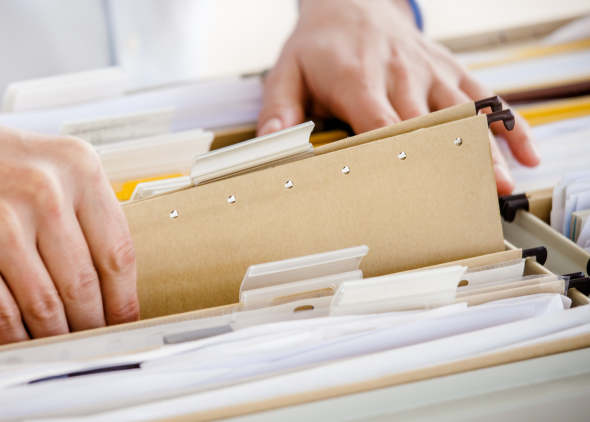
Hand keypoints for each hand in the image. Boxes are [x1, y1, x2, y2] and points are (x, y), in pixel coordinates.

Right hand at [0, 105, 138, 344]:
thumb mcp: (47, 164)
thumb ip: (81, 209)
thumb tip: (110, 277)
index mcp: (77, 167)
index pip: (117, 251)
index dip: (124, 298)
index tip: (125, 320)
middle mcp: (44, 190)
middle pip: (84, 283)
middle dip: (93, 324)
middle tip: (95, 342)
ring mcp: (2, 221)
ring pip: (46, 304)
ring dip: (57, 336)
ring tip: (63, 348)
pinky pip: (1, 312)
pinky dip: (16, 339)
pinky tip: (24, 346)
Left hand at [257, 0, 539, 194]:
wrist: (349, 3)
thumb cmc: (318, 46)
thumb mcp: (287, 71)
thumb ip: (280, 109)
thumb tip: (272, 142)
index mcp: (358, 80)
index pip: (380, 125)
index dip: (396, 157)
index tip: (410, 192)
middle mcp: (400, 75)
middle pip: (428, 125)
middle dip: (447, 162)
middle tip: (466, 200)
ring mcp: (429, 72)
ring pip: (463, 112)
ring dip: (484, 149)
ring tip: (502, 186)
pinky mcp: (448, 69)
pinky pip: (484, 95)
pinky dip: (508, 123)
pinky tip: (526, 153)